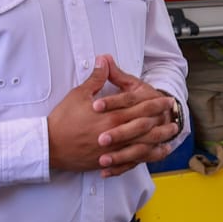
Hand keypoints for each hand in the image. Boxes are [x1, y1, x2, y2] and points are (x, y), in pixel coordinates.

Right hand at [46, 55, 180, 176]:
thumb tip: (104, 59)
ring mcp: (112, 150)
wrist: (48, 146)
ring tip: (171, 137)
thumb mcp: (79, 95)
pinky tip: (153, 155)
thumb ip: (96, 78)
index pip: (140, 108)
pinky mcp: (106, 161)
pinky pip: (130, 162)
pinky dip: (144, 159)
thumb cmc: (62, 120)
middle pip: (146, 127)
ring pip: (142, 146)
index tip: (167, 100)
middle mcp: (116, 134)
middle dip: (162, 122)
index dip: (155, 103)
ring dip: (159, 141)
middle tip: (175, 118)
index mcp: (111, 116)